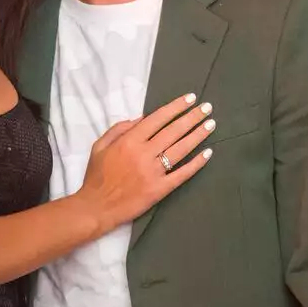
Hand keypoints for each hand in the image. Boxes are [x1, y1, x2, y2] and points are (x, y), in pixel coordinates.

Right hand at [77, 92, 214, 231]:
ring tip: (211, 124)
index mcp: (129, 141)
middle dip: (192, 117)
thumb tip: (142, 118)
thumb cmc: (96, 176)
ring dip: (197, 135)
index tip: (190, 99)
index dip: (176, 107)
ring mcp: (153, 172)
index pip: (158, 119)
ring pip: (180, 149)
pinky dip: (196, 164)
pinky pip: (181, 174)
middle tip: (207, 108)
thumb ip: (119, 129)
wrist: (96, 207)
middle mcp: (144, 153)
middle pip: (173, 131)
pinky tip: (207, 153)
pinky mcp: (160, 189)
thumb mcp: (100, 146)